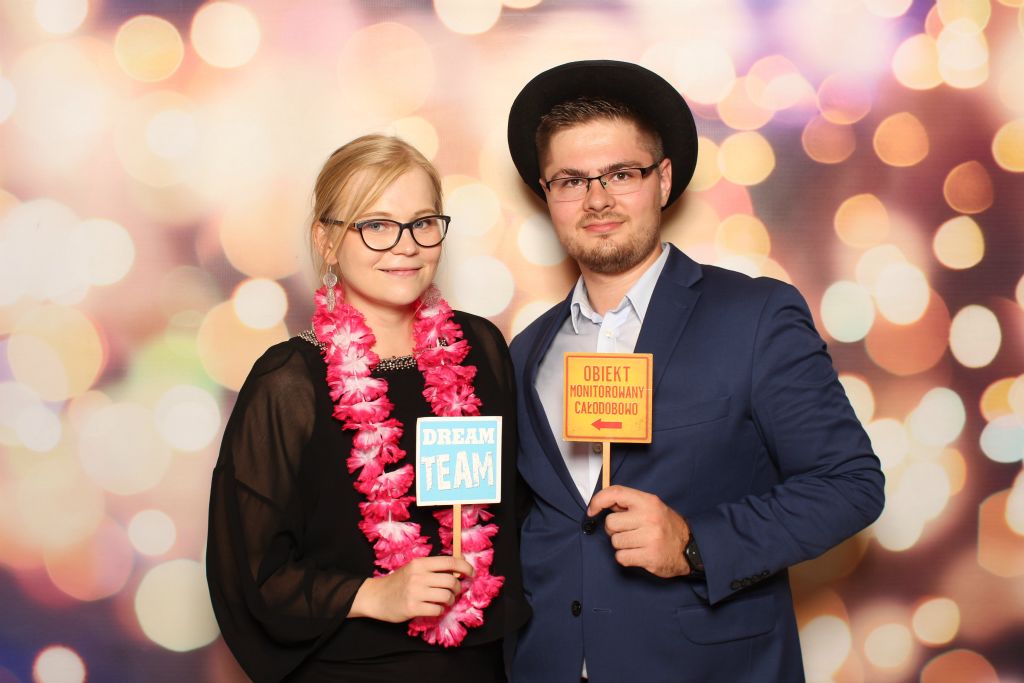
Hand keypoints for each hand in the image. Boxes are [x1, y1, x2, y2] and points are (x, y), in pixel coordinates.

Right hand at [350, 555, 473, 622]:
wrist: (376, 597)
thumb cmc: (398, 582)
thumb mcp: (414, 568)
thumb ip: (434, 568)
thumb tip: (459, 566)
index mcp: (420, 563)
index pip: (450, 561)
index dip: (465, 567)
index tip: (471, 573)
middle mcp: (418, 575)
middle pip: (451, 581)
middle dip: (458, 588)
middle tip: (455, 592)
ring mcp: (415, 592)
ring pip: (446, 596)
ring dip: (450, 601)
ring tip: (444, 601)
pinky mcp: (412, 608)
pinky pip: (437, 610)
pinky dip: (440, 611)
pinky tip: (434, 608)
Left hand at [586, 485, 690, 577]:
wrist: (690, 548)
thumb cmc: (666, 527)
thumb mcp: (651, 507)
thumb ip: (629, 504)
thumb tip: (602, 503)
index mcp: (648, 502)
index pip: (615, 493)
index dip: (598, 501)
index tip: (592, 510)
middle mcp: (649, 517)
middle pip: (610, 523)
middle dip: (614, 530)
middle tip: (628, 531)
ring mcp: (650, 538)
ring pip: (615, 542)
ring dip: (622, 545)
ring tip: (637, 543)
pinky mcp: (649, 556)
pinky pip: (621, 557)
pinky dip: (626, 557)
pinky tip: (638, 553)